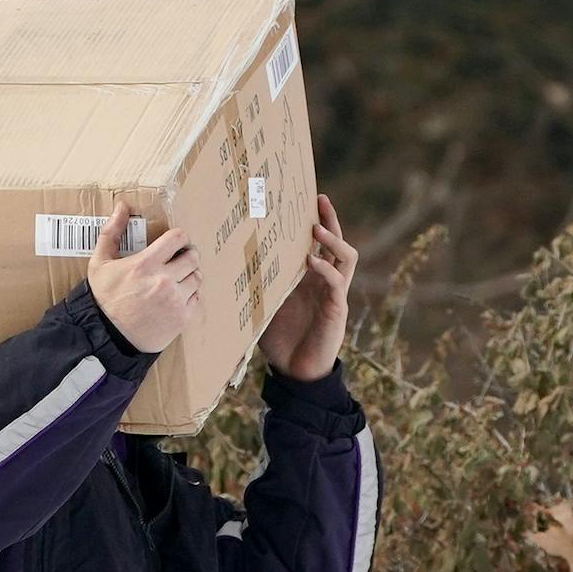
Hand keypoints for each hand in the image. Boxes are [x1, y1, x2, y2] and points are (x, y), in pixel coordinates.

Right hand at [88, 199, 202, 353]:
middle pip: (193, 256)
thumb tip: (122, 206)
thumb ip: (112, 233)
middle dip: (187, 256)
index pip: (178, 238)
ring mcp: (175, 300)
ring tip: (177, 280)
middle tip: (179, 261)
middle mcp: (164, 280)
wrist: (107, 336)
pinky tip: (177, 297)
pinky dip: (190, 296)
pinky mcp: (182, 318)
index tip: (175, 243)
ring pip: (198, 277)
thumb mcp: (99, 263)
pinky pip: (198, 298)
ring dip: (190, 276)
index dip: (179, 237)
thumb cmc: (103, 299)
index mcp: (146, 264)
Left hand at [258, 192, 356, 381]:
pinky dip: (325, 270)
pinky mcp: (336, 309)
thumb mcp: (264, 307)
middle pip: (336, 242)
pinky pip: (336, 283)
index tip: (305, 200)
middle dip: (329, 220)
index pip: (318, 244)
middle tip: (319, 200)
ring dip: (333, 240)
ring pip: (345, 257)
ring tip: (316, 229)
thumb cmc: (280, 341)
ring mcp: (333, 293)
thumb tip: (227, 267)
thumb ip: (256, 286)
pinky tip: (311, 262)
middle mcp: (325, 281)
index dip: (315, 221)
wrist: (295, 372)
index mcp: (310, 278)